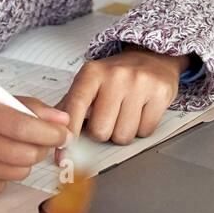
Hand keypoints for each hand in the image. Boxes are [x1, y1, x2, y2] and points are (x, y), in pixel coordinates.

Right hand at [0, 92, 72, 198]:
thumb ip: (20, 106)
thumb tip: (60, 119)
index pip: (23, 123)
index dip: (50, 131)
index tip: (63, 132)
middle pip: (23, 152)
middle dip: (40, 148)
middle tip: (39, 142)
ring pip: (15, 172)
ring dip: (21, 163)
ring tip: (8, 150)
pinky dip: (1, 177)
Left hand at [57, 43, 189, 146]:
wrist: (151, 57)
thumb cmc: (115, 76)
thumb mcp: (89, 82)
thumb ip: (69, 105)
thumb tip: (53, 132)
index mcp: (92, 73)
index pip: (75, 107)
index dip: (69, 134)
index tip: (63, 154)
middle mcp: (116, 76)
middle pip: (100, 131)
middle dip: (102, 132)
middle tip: (108, 118)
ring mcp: (140, 84)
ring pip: (123, 136)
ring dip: (122, 132)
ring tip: (124, 113)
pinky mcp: (160, 93)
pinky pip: (145, 132)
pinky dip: (141, 129)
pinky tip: (140, 111)